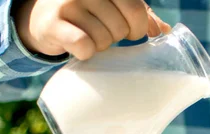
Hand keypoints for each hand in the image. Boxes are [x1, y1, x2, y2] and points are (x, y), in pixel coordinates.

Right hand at [13, 0, 170, 59]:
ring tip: (89, 38)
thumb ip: (140, 14)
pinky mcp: (54, 24)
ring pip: (103, 39)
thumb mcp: (114, 7)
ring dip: (100, 46)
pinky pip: (83, 45)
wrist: (43, 18)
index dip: (138, 27)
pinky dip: (86, 52)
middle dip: (116, 37)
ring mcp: (68, 4)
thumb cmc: (88, 13)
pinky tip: (81, 49)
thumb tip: (165, 31)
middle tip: (103, 33)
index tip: (132, 32)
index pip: (137, 9)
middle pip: (121, 28)